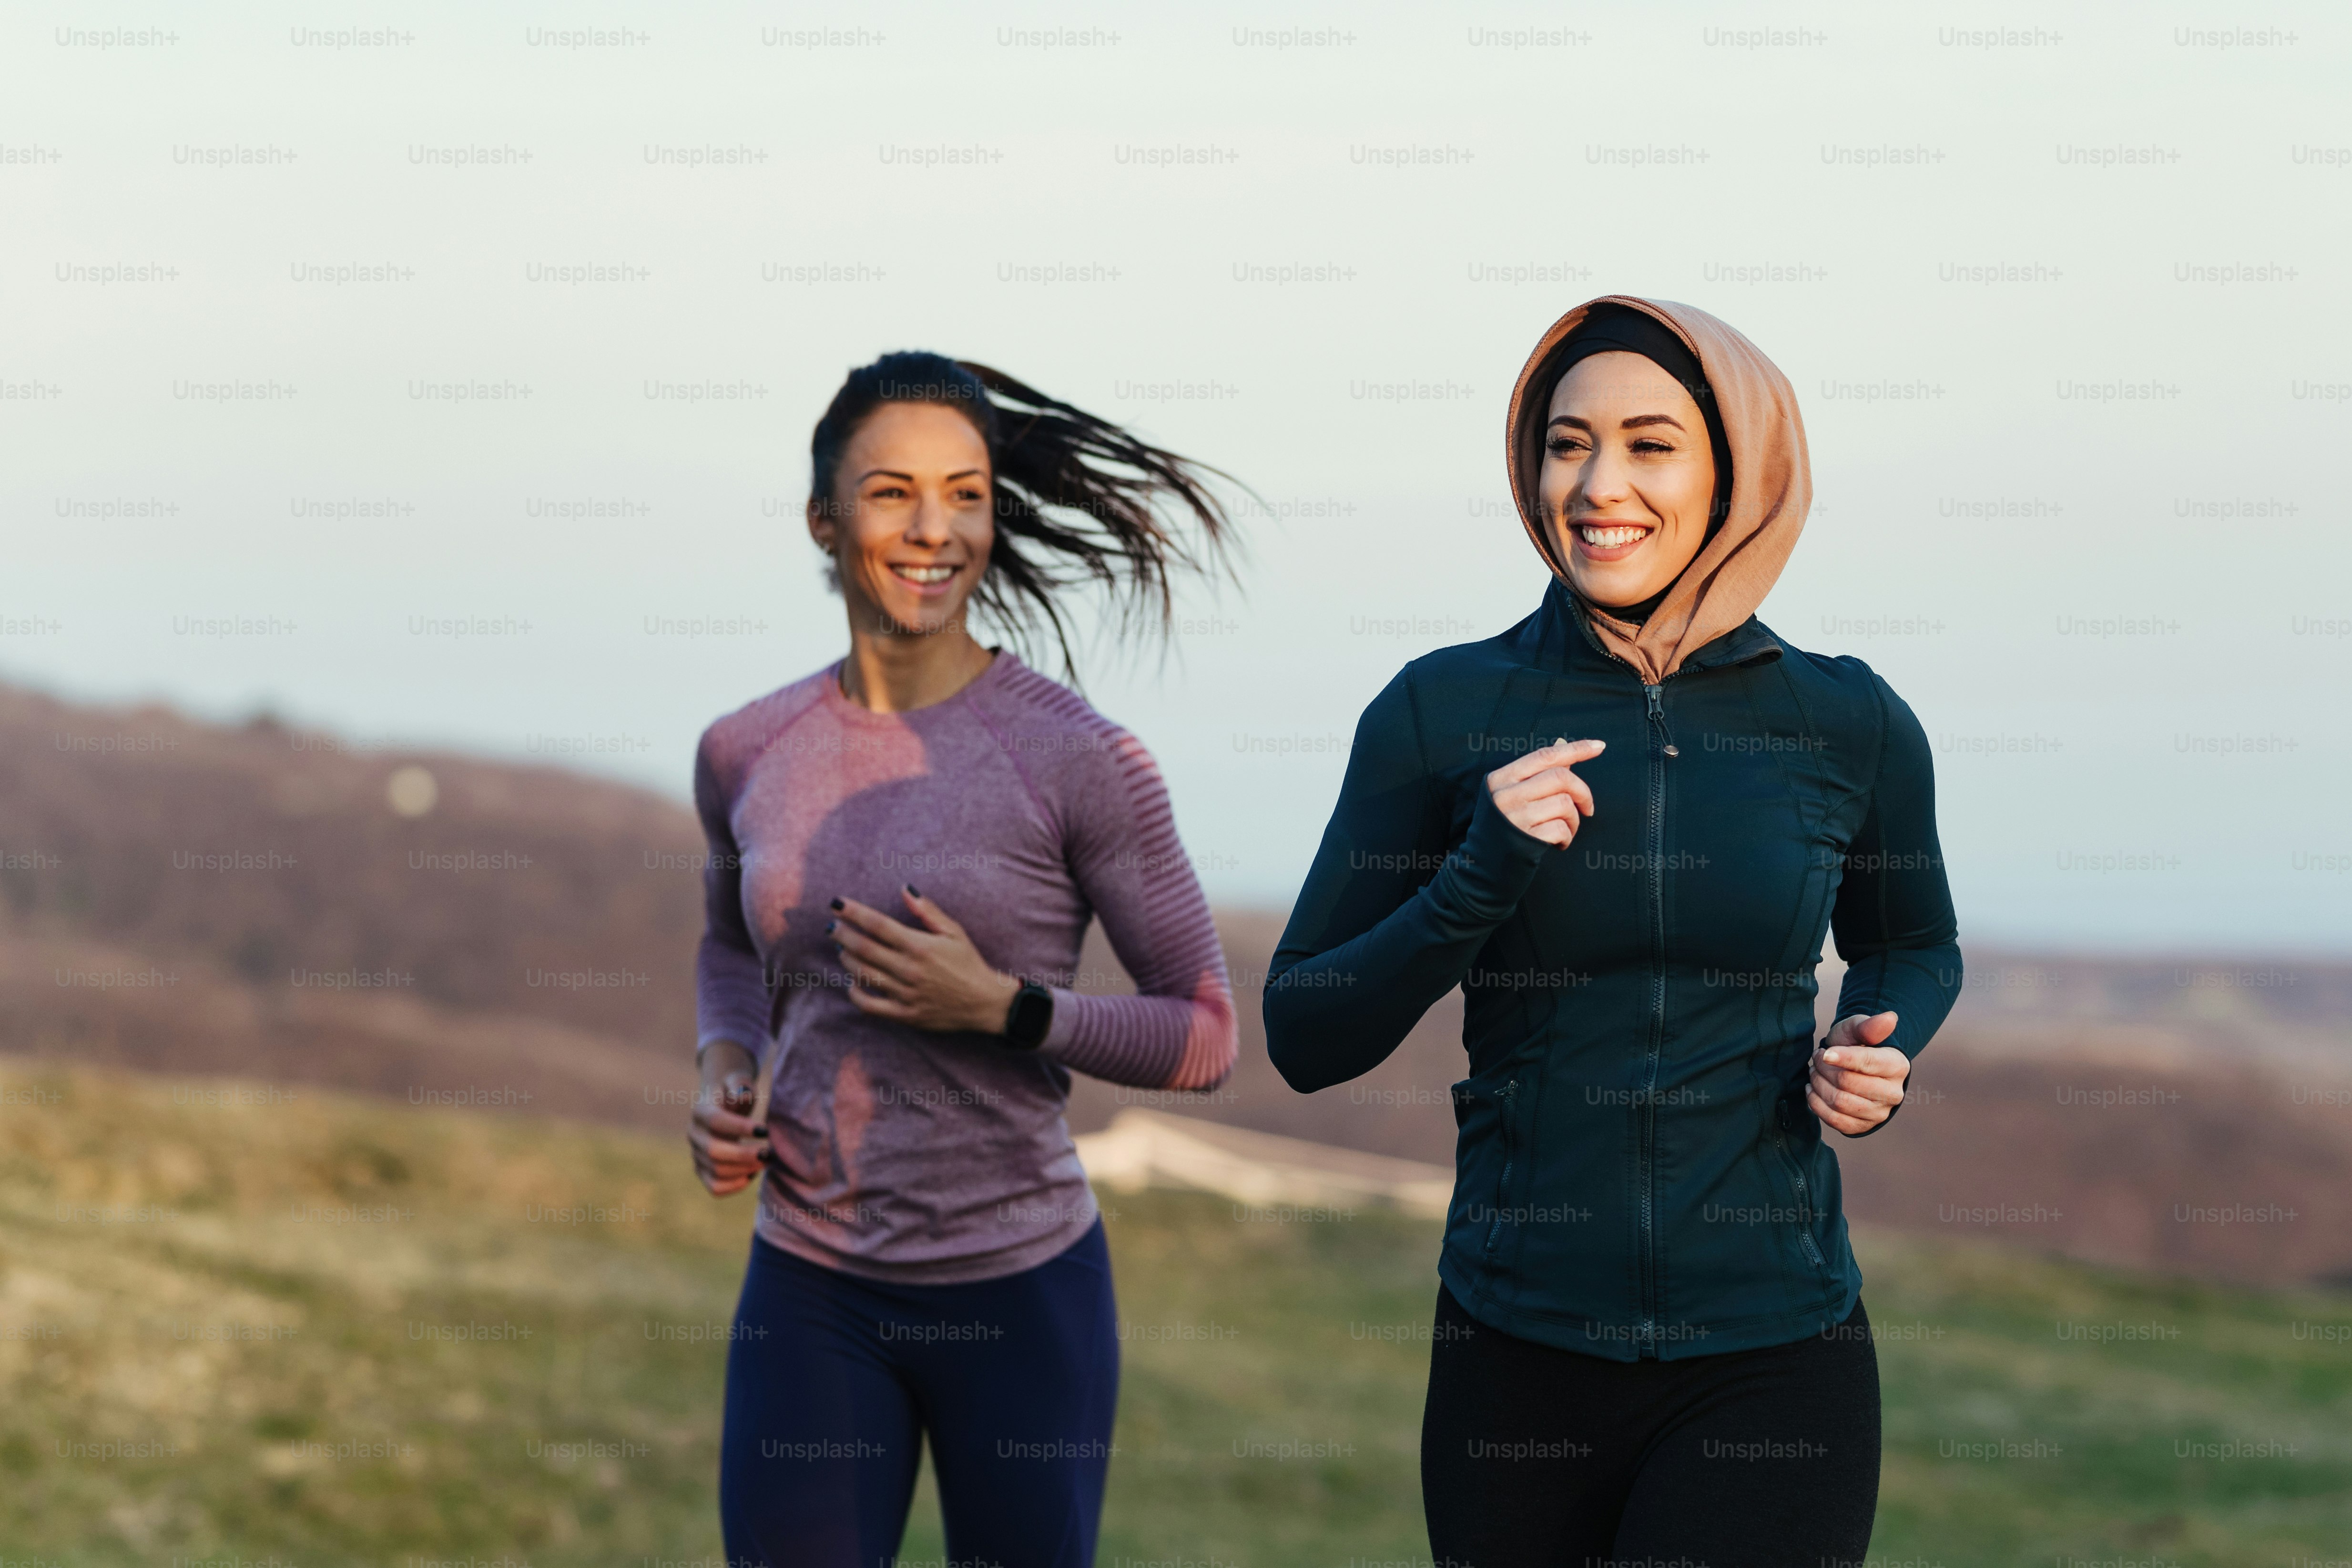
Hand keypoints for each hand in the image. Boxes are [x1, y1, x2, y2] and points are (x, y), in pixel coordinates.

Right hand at [689, 1040, 768, 1195]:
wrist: (723, 1106)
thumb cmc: (736, 1094)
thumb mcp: (738, 1081)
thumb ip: (739, 1085)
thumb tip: (741, 1095)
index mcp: (700, 1111)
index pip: (716, 1121)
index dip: (740, 1128)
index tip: (765, 1130)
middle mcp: (694, 1135)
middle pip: (713, 1151)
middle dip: (744, 1155)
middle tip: (769, 1153)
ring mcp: (696, 1155)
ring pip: (716, 1171)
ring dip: (744, 1170)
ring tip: (766, 1161)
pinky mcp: (703, 1171)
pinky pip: (715, 1187)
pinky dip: (735, 1185)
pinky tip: (753, 1174)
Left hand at [830, 886, 1021, 1033]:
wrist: (985, 1003)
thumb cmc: (968, 963)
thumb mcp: (954, 932)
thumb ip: (927, 911)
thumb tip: (904, 888)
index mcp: (920, 946)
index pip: (878, 925)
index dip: (854, 912)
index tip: (837, 903)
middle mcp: (909, 969)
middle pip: (864, 948)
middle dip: (843, 934)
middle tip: (832, 927)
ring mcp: (905, 993)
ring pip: (863, 974)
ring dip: (847, 959)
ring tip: (843, 949)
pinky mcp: (905, 1014)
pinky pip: (870, 1005)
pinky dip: (855, 993)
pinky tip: (852, 982)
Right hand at [1485, 737, 1604, 848]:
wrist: (1483, 864)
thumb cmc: (1504, 826)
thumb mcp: (1511, 794)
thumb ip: (1536, 775)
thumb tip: (1565, 751)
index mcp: (1502, 778)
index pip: (1544, 756)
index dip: (1575, 749)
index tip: (1598, 746)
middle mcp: (1506, 795)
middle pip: (1560, 777)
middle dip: (1583, 792)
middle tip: (1587, 807)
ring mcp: (1515, 817)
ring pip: (1565, 804)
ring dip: (1574, 819)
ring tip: (1566, 829)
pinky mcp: (1524, 840)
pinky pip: (1561, 829)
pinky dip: (1567, 837)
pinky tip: (1558, 843)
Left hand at [1807, 1011, 1908, 1135]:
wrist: (1852, 1069)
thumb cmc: (1855, 1045)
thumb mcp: (1858, 1029)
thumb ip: (1870, 1026)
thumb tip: (1890, 1018)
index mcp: (1897, 1066)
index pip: (1868, 1062)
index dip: (1843, 1057)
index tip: (1825, 1053)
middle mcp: (1893, 1093)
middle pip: (1847, 1083)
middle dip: (1824, 1069)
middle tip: (1818, 1058)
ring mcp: (1879, 1113)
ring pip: (1838, 1101)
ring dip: (1818, 1084)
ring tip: (1815, 1071)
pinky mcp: (1862, 1126)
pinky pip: (1834, 1120)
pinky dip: (1816, 1103)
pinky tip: (1813, 1089)